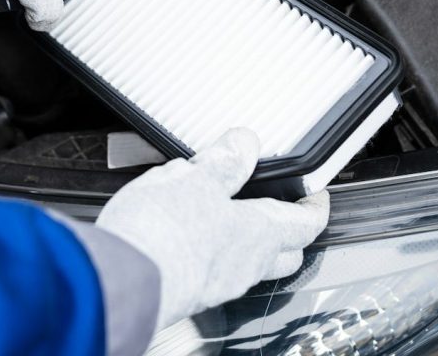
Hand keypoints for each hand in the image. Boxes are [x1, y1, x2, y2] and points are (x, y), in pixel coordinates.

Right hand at [96, 128, 329, 331]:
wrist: (120, 282)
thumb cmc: (163, 235)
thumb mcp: (197, 179)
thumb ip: (224, 161)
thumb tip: (245, 143)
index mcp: (258, 234)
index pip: (305, 224)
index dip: (315, 206)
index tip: (317, 194)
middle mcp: (245, 266)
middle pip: (285, 254)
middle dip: (289, 233)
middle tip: (283, 210)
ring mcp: (217, 285)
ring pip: (249, 265)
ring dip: (248, 242)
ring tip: (227, 215)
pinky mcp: (188, 293)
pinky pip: (214, 272)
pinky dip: (213, 252)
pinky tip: (189, 236)